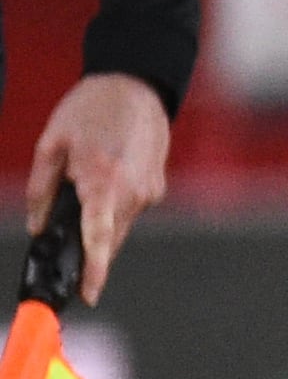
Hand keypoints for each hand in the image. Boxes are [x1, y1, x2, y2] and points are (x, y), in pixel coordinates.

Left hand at [26, 74, 171, 305]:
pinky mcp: (157, 184)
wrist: (136, 83)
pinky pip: (131, 208)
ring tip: (85, 181)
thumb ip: (42, 191)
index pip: (99, 239)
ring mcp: (149, 190)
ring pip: (121, 224)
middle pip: (110, 238)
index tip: (88, 295)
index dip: (94, 272)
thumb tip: (39, 227)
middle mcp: (133, 192)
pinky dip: (114, 204)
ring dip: (101, 220)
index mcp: (103, 182)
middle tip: (66, 235)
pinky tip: (105, 175)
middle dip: (90, 245)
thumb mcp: (51, 145)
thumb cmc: (91, 109)